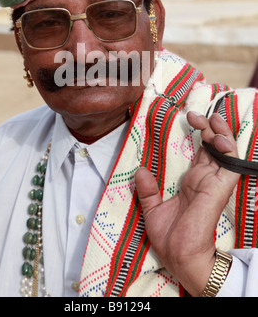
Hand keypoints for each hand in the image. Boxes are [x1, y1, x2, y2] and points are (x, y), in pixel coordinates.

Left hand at [135, 111, 239, 295]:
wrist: (178, 256)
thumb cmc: (170, 237)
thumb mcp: (153, 210)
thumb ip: (148, 190)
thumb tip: (140, 170)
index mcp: (193, 181)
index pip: (202, 151)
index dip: (200, 132)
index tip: (189, 118)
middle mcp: (206, 179)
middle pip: (215, 146)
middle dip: (209, 126)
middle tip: (195, 114)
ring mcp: (215, 182)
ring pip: (226, 150)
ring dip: (221, 132)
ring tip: (210, 119)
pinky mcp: (220, 188)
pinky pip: (231, 164)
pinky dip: (228, 148)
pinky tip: (218, 137)